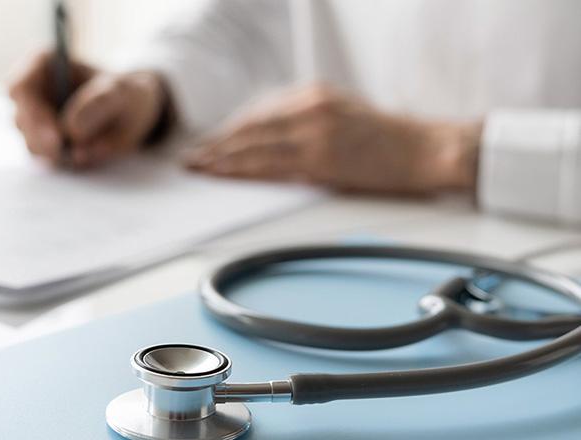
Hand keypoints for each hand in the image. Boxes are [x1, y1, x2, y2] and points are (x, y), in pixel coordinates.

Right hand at [9, 50, 168, 167]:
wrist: (132, 114)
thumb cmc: (125, 94)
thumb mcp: (122, 93)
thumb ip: (99, 104)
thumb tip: (71, 129)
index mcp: (43, 64)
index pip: (19, 87)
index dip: (32, 113)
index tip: (57, 137)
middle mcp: (32, 91)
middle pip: (20, 120)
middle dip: (44, 140)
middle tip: (68, 153)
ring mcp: (34, 119)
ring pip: (30, 143)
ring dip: (57, 153)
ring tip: (89, 148)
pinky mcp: (42, 142)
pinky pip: (45, 159)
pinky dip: (65, 161)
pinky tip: (85, 153)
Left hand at [185, 85, 481, 194]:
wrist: (423, 149)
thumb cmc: (385, 137)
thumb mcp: (341, 113)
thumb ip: (305, 119)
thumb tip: (269, 137)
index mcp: (312, 94)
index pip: (257, 113)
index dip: (229, 131)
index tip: (208, 143)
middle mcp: (309, 107)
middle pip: (248, 127)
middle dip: (215, 144)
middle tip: (190, 158)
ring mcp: (314, 132)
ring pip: (253, 145)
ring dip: (219, 158)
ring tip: (196, 168)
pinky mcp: (321, 158)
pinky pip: (270, 166)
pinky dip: (241, 170)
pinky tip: (223, 175)